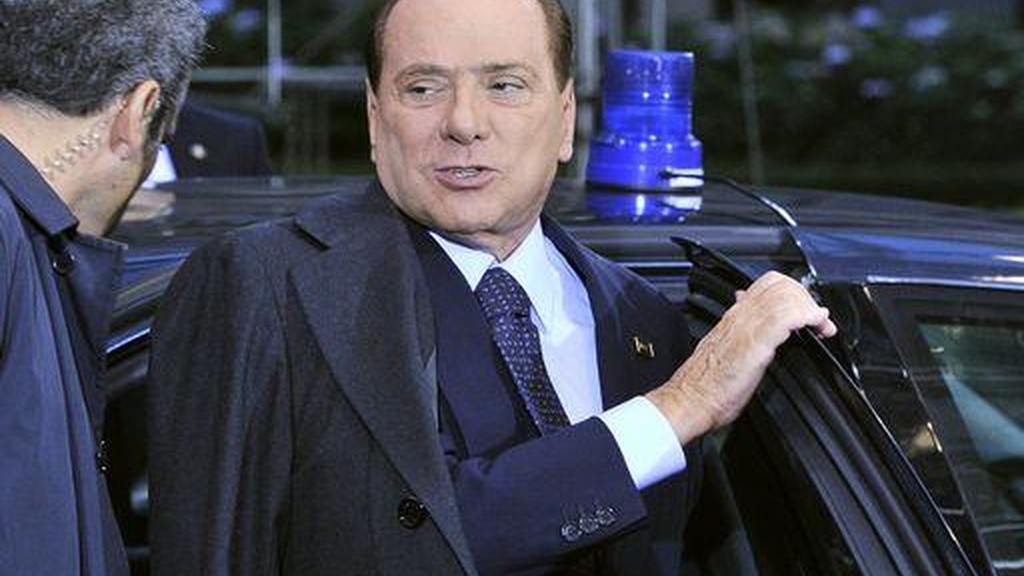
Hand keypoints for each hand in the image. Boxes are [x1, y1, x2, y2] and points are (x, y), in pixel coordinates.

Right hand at [646, 271, 836, 444]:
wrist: (691, 400)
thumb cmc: (705, 384)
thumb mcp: (724, 349)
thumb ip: (739, 332)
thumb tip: (747, 324)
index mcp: (734, 316)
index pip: (768, 283)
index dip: (793, 291)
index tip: (807, 311)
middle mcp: (740, 316)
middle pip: (780, 284)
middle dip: (806, 297)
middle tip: (818, 319)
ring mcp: (747, 326)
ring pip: (786, 296)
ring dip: (812, 308)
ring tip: (822, 325)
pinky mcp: (755, 342)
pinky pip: (788, 316)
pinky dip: (809, 317)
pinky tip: (818, 328)